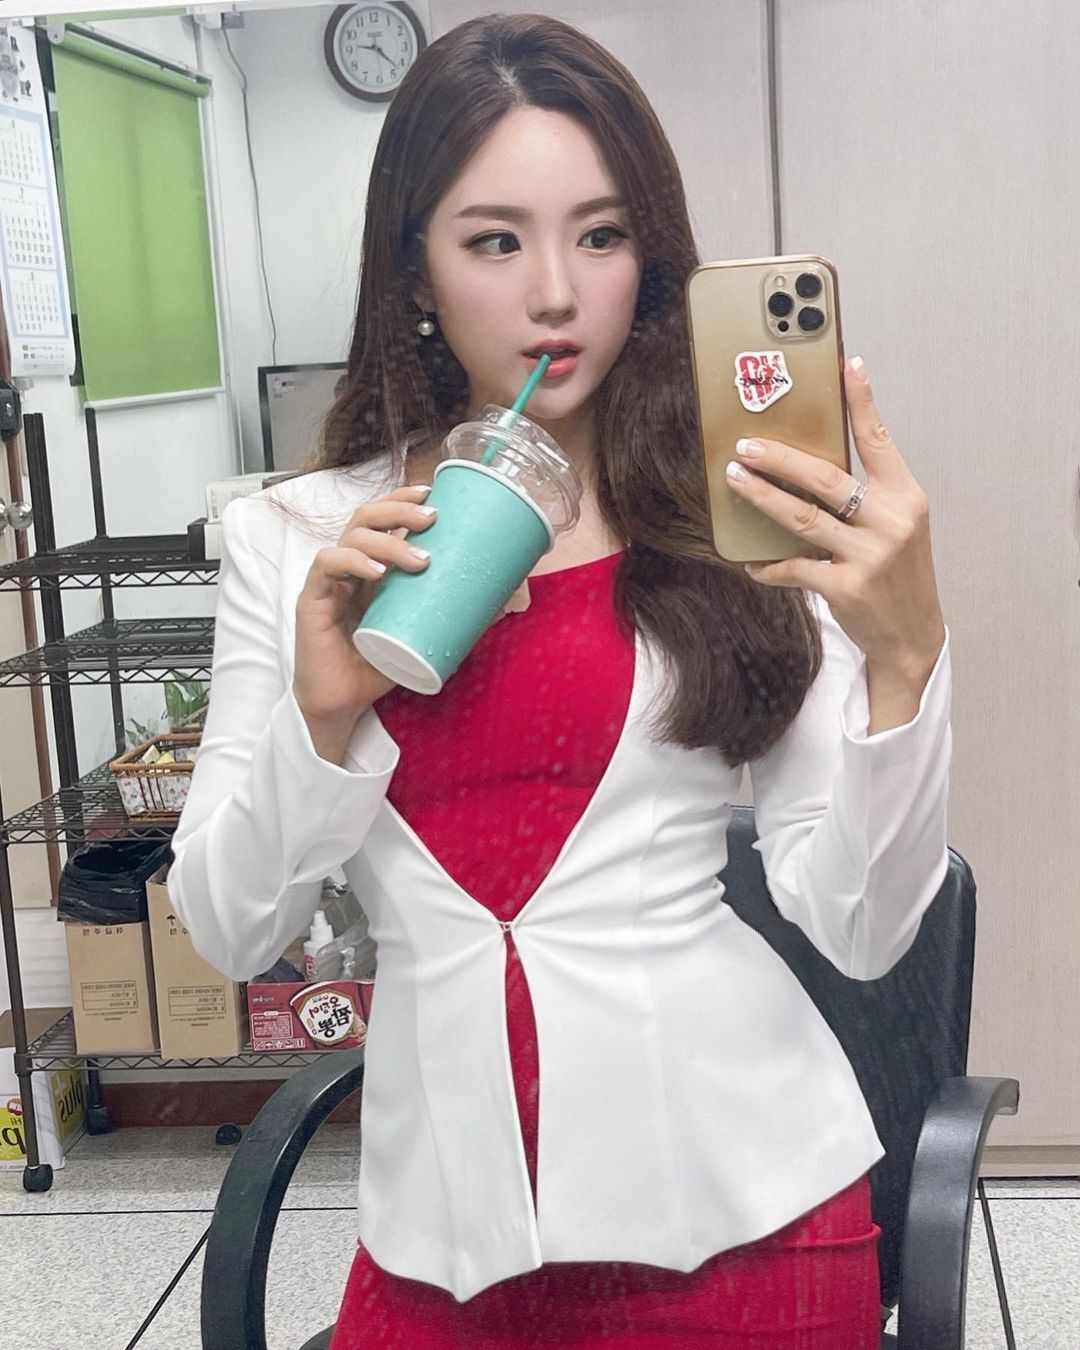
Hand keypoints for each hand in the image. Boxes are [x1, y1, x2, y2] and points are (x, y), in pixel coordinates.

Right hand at [293, 485, 436, 742]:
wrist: (343, 705)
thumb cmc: (378, 665)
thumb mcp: (422, 635)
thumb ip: (453, 615)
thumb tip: (504, 601)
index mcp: (372, 567)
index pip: (381, 517)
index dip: (403, 498)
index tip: (433, 492)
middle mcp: (350, 566)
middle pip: (367, 517)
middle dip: (400, 509)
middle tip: (432, 518)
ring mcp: (330, 580)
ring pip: (352, 537)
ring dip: (389, 540)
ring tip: (420, 559)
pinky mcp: (313, 598)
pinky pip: (328, 565)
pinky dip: (352, 561)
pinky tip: (377, 571)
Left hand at [723, 358, 945, 680]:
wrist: (913, 635)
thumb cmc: (898, 573)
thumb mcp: (897, 527)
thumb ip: (867, 495)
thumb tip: (810, 463)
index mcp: (906, 498)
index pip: (879, 441)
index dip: (862, 403)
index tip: (846, 366)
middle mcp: (891, 522)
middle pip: (825, 478)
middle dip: (780, 459)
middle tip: (745, 446)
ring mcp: (869, 556)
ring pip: (802, 518)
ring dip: (762, 498)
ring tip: (735, 480)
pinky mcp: (845, 588)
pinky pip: (794, 568)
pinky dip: (769, 565)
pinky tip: (751, 562)